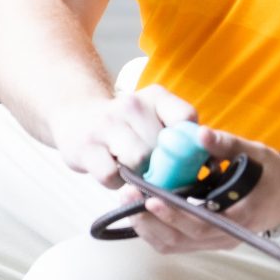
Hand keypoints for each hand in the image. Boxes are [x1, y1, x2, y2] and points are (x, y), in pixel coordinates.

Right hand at [55, 83, 195, 187]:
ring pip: (138, 161)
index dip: (191, 144)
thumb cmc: (124, 127)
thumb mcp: (153, 118)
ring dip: (138, 174)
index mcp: (155, 96)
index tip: (187, 158)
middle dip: (161, 166)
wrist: (75, 116)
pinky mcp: (85, 147)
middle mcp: (131, 104)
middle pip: (162, 147)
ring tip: (129, 168)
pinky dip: (115, 183)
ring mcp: (106, 124)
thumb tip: (204, 163)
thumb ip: (178, 135)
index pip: (185, 118)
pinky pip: (112, 176)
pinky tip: (111, 171)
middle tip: (152, 169)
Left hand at [129, 128, 279, 254]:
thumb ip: (226, 144)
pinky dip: (153, 229)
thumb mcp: (255, 154)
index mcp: (241, 216)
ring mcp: (215, 242)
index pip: (202, 223)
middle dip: (149, 218)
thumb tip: (199, 133)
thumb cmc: (270, 174)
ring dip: (146, 226)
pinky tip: (136, 209)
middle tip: (125, 193)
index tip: (149, 197)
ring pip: (173, 244)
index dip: (173, 214)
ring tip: (125, 199)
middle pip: (180, 238)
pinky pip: (174, 243)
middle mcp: (226, 236)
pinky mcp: (205, 241)